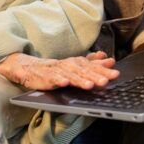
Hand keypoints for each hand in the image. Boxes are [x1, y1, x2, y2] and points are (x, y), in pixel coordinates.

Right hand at [0, 51, 118, 90]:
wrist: (28, 67)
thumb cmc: (53, 68)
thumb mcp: (73, 65)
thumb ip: (91, 62)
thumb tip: (107, 58)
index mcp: (75, 63)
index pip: (92, 66)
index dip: (103, 69)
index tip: (115, 72)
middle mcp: (67, 65)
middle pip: (83, 70)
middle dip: (95, 76)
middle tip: (106, 81)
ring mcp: (56, 71)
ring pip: (69, 75)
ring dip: (79, 80)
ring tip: (89, 85)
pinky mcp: (44, 77)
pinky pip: (51, 79)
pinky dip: (58, 80)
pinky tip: (64, 83)